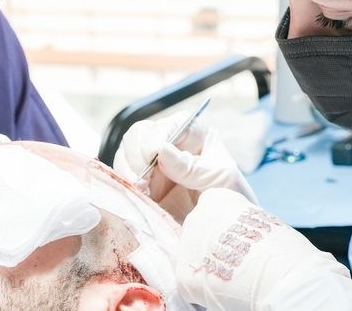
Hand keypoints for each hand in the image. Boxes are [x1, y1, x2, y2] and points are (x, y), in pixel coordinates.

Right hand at [113, 115, 256, 221]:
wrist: (222, 226)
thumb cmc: (229, 194)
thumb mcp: (217, 178)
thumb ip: (190, 167)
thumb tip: (161, 150)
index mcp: (192, 133)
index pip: (167, 125)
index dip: (155, 137)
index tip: (153, 156)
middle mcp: (169, 144)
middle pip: (138, 136)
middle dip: (136, 155)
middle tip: (142, 178)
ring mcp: (152, 164)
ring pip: (125, 156)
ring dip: (128, 172)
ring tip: (140, 189)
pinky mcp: (142, 185)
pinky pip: (123, 179)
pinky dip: (124, 186)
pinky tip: (137, 197)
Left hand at [175, 189, 351, 310]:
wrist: (281, 272)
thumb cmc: (281, 246)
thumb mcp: (260, 220)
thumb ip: (241, 223)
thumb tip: (240, 238)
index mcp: (216, 197)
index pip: (211, 215)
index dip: (226, 233)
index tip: (243, 244)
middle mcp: (196, 216)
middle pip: (199, 236)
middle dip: (213, 250)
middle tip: (238, 264)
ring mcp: (187, 245)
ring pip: (194, 262)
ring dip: (208, 271)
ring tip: (233, 280)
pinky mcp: (183, 275)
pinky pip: (190, 286)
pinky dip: (203, 293)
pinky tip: (224, 292)